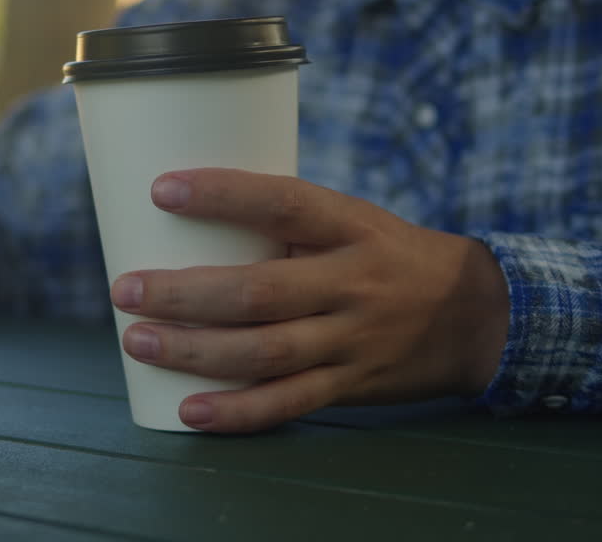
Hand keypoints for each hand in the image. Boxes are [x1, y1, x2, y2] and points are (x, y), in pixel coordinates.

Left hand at [110, 168, 509, 432]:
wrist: (476, 316)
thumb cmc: (390, 255)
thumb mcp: (354, 221)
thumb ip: (289, 223)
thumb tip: (192, 216)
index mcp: (352, 227)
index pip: (284, 202)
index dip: (223, 195)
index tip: (161, 190)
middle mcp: (353, 285)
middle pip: (260, 292)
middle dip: (185, 294)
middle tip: (125, 290)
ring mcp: (353, 340)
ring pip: (265, 352)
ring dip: (195, 351)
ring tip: (138, 341)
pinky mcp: (351, 385)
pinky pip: (288, 403)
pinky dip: (237, 412)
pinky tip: (189, 410)